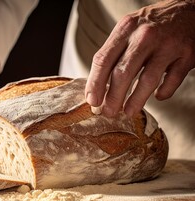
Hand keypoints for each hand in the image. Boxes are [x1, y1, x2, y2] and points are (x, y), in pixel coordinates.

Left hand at [85, 0, 194, 116]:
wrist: (187, 11)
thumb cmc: (151, 25)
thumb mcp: (128, 30)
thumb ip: (113, 53)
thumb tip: (96, 87)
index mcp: (126, 29)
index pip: (103, 60)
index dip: (95, 83)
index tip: (92, 101)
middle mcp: (145, 36)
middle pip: (122, 72)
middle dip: (112, 97)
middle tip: (108, 112)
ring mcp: (168, 45)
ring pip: (147, 80)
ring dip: (135, 100)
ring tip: (127, 112)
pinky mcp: (187, 55)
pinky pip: (172, 80)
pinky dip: (163, 92)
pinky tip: (157, 97)